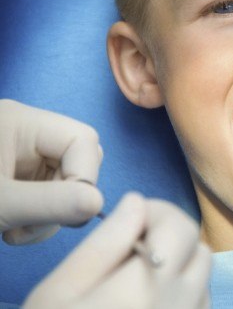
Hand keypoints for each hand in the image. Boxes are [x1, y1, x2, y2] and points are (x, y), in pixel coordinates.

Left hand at [0, 99, 103, 244]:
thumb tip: (99, 204)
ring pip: (67, 179)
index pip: (82, 140)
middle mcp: (27, 131)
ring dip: (52, 212)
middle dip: (67, 195)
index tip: (72, 212)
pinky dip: (40, 215)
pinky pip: (51, 191)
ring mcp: (23, 153)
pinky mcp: (18, 173)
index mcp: (22, 121)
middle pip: (79, 157)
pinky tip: (13, 226)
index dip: (85, 175)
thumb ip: (50, 203)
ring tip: (16, 230)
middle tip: (39, 222)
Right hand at [24, 193, 211, 308]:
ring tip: (142, 278)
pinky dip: (186, 292)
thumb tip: (138, 202)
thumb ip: (106, 242)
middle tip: (134, 248)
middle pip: (196, 246)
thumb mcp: (62, 290)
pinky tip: (154, 304)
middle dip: (170, 235)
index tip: (131, 222)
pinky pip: (202, 302)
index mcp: (147, 284)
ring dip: (180, 264)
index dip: (156, 213)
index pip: (179, 225)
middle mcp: (180, 303)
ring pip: (203, 274)